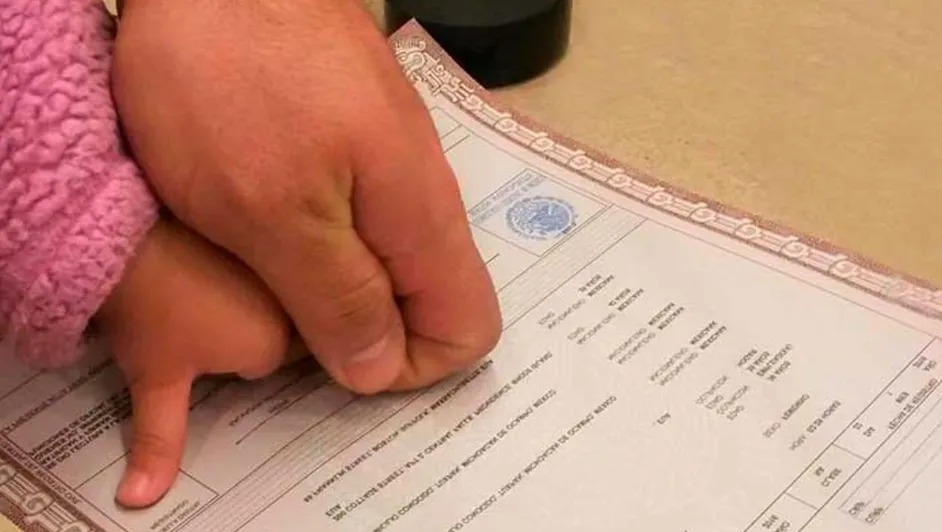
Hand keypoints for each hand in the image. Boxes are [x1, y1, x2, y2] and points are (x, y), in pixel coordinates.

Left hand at [97, 219, 290, 507]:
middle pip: (289, 334)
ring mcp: (282, 268)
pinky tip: (216, 265)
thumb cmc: (144, 312)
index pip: (271, 367)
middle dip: (260, 333)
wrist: (121, 241)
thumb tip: (140, 498)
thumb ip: (160, 441)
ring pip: (286, 297)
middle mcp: (290, 308)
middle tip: (209, 323)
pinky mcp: (265, 238)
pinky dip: (254, 269)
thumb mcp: (153, 380)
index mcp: (272, 346)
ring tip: (209, 294)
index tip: (210, 351)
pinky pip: (274, 265)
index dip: (240, 361)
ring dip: (263, 299)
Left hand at [111, 0, 501, 394]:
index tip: (328, 356)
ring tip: (262, 272)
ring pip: (390, 260)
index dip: (406, 368)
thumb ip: (338, 297)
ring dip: (336, 288)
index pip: (466, 331)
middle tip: (281, 318)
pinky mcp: (354, 136)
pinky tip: (264, 222)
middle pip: (431, 300)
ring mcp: (389, 160)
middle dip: (365, 331)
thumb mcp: (273, 212)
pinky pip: (359, 217)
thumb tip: (381, 370)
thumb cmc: (232, 80)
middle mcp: (421, 193)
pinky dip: (321, 243)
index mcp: (420, 217)